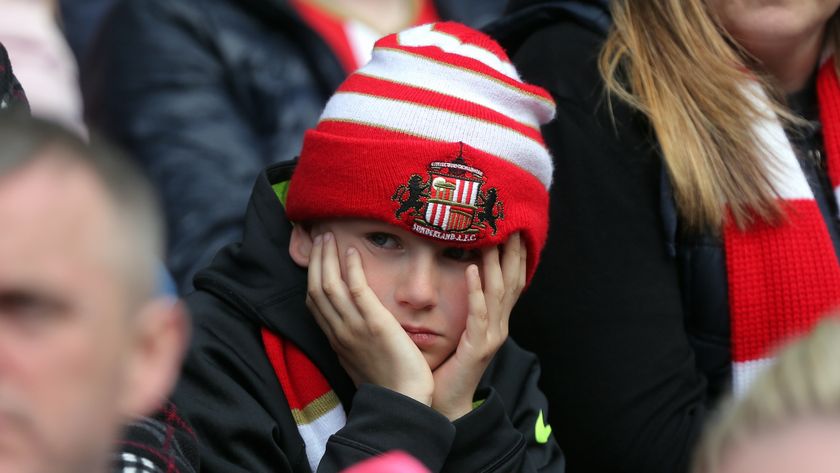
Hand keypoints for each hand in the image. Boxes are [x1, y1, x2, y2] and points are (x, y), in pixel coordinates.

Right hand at [306, 232, 433, 404]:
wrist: (404, 402)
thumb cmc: (391, 384)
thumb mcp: (364, 359)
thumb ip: (356, 340)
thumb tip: (355, 325)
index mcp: (337, 340)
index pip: (314, 303)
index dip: (312, 276)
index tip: (316, 257)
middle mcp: (340, 332)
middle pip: (316, 289)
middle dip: (316, 260)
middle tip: (320, 237)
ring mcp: (355, 327)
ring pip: (329, 285)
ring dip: (328, 257)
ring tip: (330, 237)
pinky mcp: (375, 323)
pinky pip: (356, 289)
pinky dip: (351, 268)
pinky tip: (352, 250)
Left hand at [431, 232, 526, 419]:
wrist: (444, 403)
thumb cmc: (448, 366)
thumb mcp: (461, 331)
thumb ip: (465, 307)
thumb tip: (461, 274)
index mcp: (495, 321)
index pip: (510, 281)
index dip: (515, 255)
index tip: (513, 227)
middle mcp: (499, 326)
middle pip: (512, 281)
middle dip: (513, 252)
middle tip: (511, 223)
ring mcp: (491, 337)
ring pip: (498, 292)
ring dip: (495, 263)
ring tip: (492, 237)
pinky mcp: (477, 347)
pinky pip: (479, 314)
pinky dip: (476, 290)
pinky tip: (472, 269)